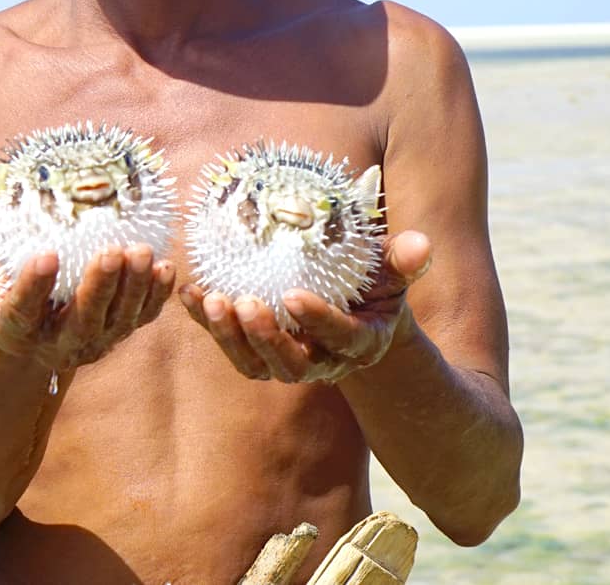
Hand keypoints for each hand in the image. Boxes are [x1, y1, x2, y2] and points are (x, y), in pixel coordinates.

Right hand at [0, 242, 175, 371]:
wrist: (32, 348)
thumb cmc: (1, 304)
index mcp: (18, 333)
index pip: (22, 313)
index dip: (33, 287)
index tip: (44, 256)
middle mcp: (59, 344)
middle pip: (82, 322)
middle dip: (99, 288)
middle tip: (111, 251)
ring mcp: (94, 342)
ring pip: (118, 322)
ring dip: (134, 289)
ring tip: (144, 252)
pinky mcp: (118, 333)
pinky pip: (141, 318)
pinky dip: (156, 297)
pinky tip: (167, 268)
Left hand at [178, 230, 432, 383]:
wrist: (355, 315)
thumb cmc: (375, 286)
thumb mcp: (393, 273)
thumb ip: (404, 262)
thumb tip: (422, 245)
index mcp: (358, 343)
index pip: (339, 337)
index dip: (317, 320)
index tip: (293, 296)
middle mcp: (321, 361)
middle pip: (290, 364)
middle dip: (265, 337)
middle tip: (245, 302)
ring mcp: (286, 361)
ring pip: (254, 363)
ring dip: (228, 336)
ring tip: (209, 301)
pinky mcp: (256, 350)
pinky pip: (227, 342)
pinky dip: (203, 322)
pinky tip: (186, 292)